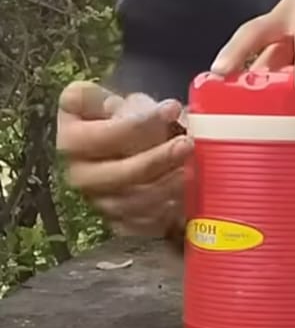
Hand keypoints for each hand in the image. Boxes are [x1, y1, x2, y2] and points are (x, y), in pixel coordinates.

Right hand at [57, 80, 192, 238]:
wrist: (123, 147)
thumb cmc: (121, 119)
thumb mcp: (120, 101)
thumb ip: (135, 104)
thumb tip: (169, 110)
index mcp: (70, 137)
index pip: (100, 136)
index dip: (138, 124)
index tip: (171, 109)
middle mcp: (77, 173)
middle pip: (115, 175)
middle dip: (155, 160)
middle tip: (187, 144)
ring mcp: (95, 201)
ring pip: (129, 203)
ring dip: (164, 187)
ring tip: (190, 168)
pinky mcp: (114, 221)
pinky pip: (138, 225)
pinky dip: (163, 212)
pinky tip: (182, 196)